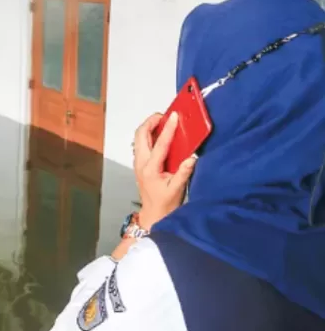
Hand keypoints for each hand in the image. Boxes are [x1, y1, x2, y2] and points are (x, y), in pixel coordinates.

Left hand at [133, 112, 196, 230]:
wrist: (153, 214)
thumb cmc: (164, 204)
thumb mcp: (177, 189)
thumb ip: (184, 173)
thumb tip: (192, 158)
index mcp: (150, 168)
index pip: (159, 144)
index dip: (168, 128)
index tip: (174, 117)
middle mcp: (141, 163)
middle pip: (140, 134)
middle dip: (151, 121)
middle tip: (165, 116)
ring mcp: (139, 162)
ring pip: (139, 138)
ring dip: (149, 127)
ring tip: (163, 122)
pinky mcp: (140, 163)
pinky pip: (141, 143)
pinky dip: (149, 134)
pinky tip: (160, 134)